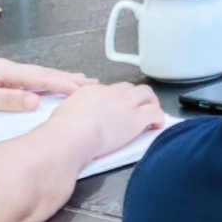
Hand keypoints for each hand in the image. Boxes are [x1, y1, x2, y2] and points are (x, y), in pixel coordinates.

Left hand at [0, 56, 89, 113]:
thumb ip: (7, 100)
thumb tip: (36, 102)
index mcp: (7, 72)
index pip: (43, 79)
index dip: (65, 85)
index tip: (86, 91)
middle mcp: (8, 69)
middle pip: (45, 74)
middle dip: (69, 79)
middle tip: (93, 84)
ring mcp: (2, 72)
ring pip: (37, 76)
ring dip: (58, 79)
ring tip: (78, 82)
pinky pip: (27, 80)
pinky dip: (43, 82)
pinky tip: (44, 87)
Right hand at [47, 81, 167, 158]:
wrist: (74, 133)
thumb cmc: (63, 127)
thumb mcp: (65, 110)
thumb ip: (75, 108)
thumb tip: (76, 113)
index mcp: (93, 91)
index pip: (111, 90)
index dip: (117, 98)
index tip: (116, 108)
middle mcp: (112, 93)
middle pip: (131, 87)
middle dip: (136, 96)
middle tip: (138, 107)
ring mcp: (126, 104)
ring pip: (147, 93)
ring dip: (151, 102)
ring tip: (151, 114)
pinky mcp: (137, 119)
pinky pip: (155, 113)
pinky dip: (158, 118)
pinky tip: (156, 126)